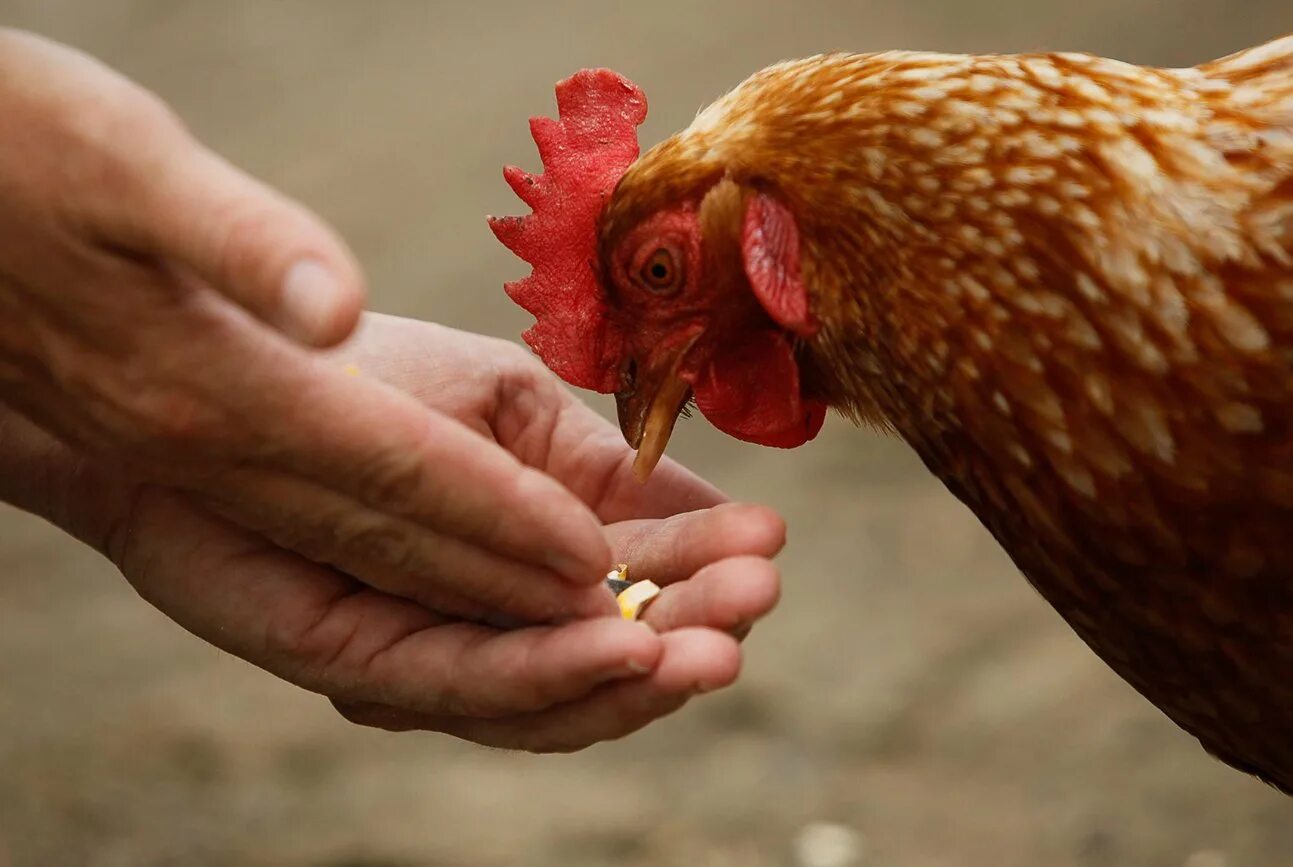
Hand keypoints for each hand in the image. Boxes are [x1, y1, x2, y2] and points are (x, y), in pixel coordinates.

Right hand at [0, 29, 629, 622]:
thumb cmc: (25, 166)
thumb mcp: (120, 166)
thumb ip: (235, 243)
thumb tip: (332, 309)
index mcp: (218, 391)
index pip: (396, 472)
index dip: (502, 515)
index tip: (593, 553)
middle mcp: (214, 460)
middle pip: (398, 549)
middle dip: (516, 592)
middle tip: (632, 632)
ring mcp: (205, 481)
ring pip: (371, 572)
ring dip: (481, 609)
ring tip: (582, 631)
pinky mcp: (201, 477)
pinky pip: (333, 554)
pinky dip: (421, 584)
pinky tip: (478, 586)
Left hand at [0, 313, 786, 749]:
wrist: (221, 377)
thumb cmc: (367, 379)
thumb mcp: (505, 403)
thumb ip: (588, 467)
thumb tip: (697, 508)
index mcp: (535, 545)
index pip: (637, 571)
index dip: (706, 564)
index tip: (771, 545)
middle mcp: (496, 611)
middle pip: (612, 647)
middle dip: (693, 627)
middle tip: (757, 601)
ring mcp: (438, 649)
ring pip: (558, 693)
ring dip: (641, 672)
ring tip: (712, 646)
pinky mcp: (371, 670)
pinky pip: (472, 686)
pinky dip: (550, 676)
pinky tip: (618, 648)